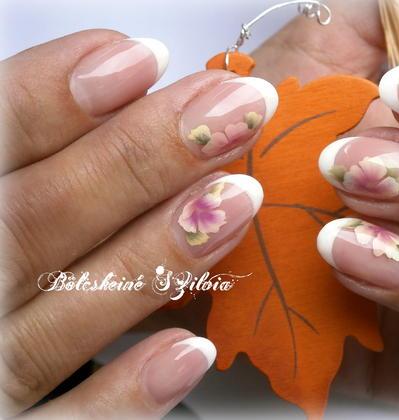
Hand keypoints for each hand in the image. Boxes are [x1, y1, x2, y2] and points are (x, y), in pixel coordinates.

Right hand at [0, 31, 277, 415]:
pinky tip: (191, 353)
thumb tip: (115, 74)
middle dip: (143, 157)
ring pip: (63, 317)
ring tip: (242, 196)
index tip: (142, 59)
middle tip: (239, 107)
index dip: (52, 97)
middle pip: (40, 218)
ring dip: (156, 255)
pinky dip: (124, 398)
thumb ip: (28, 152)